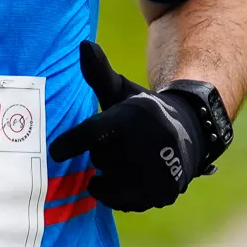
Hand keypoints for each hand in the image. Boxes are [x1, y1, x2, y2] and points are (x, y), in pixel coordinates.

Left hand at [47, 42, 219, 211]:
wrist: (190, 132)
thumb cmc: (143, 112)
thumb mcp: (122, 91)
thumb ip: (98, 73)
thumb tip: (83, 44)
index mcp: (133, 117)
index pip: (95, 133)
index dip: (72, 143)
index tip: (55, 151)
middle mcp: (148, 144)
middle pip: (100, 160)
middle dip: (102, 154)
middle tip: (118, 145)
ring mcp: (158, 172)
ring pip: (110, 184)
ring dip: (109, 176)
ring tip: (124, 161)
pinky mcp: (163, 194)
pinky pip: (124, 202)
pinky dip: (121, 194)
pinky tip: (131, 178)